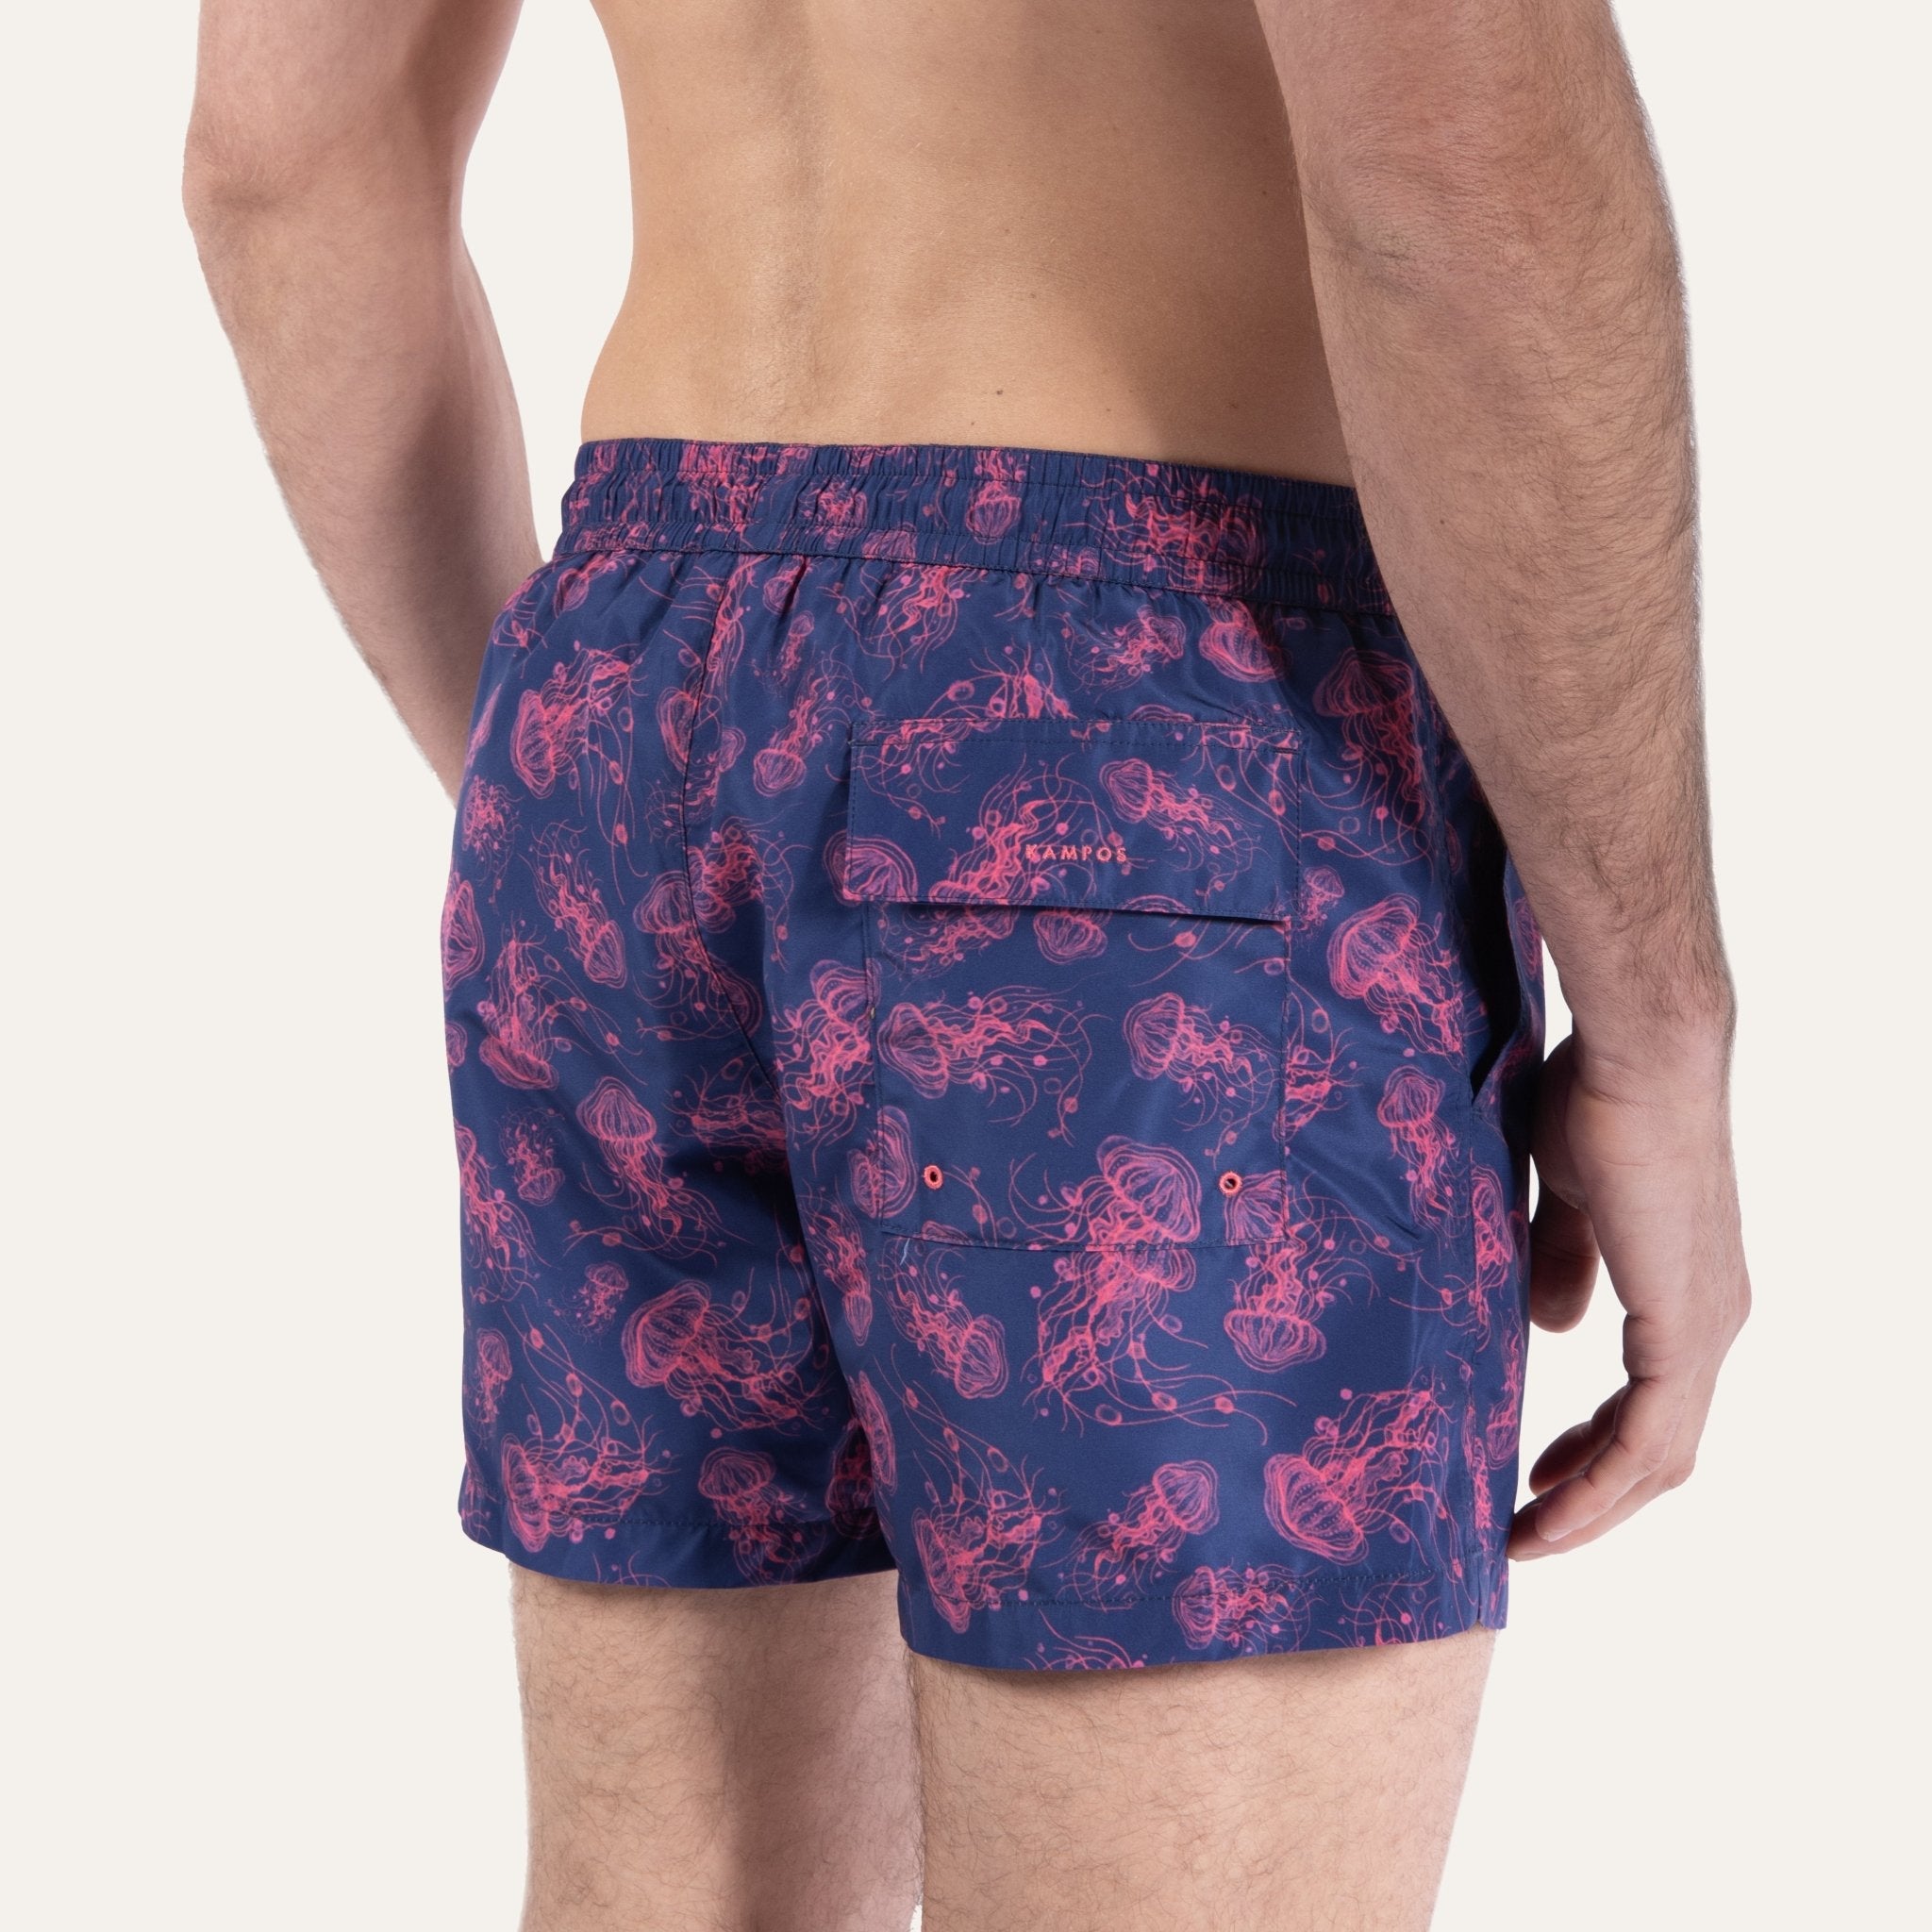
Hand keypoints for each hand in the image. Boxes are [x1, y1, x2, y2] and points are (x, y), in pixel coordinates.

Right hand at [1508, 1027, 1749, 1557]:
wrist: (1638, 1060)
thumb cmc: (1596, 1102)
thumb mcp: (1569, 1199)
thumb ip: (1564, 1263)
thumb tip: (1552, 1324)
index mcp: (1685, 1290)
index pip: (1651, 1400)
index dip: (1593, 1447)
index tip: (1534, 1472)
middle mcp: (1711, 1320)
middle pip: (1662, 1446)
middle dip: (1593, 1495)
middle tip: (1526, 1524)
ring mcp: (1704, 1327)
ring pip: (1659, 1454)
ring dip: (1592, 1506)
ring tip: (1528, 1537)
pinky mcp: (1684, 1328)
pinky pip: (1649, 1436)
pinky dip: (1601, 1484)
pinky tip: (1552, 1508)